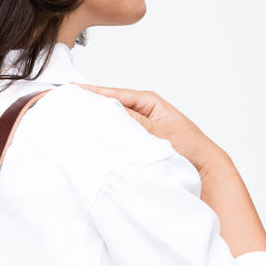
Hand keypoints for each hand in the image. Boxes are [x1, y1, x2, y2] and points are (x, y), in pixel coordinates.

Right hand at [71, 82, 233, 179]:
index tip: (68, 94)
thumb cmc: (187, 148)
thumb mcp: (155, 131)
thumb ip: (130, 123)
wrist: (203, 171)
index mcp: (147, 101)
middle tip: (62, 109)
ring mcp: (137, 129)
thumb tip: (103, 111)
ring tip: (71, 126)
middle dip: (87, 109)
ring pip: (110, 125)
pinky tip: (90, 144)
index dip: (89, 94)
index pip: (111, 94)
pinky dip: (104, 140)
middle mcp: (140, 112)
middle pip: (107, 107)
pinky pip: (116, 140)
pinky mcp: (136, 146)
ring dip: (94, 127)